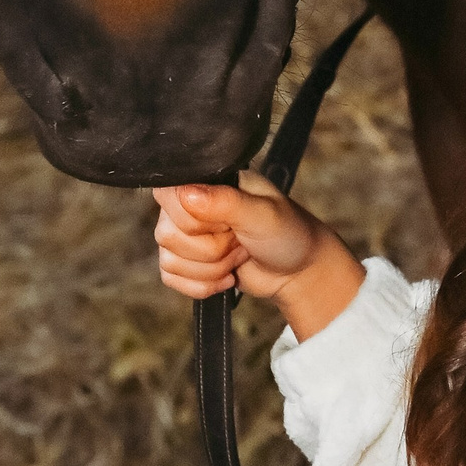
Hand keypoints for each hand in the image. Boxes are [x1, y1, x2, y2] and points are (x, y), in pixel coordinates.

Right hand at [151, 169, 365, 335]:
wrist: (297, 270)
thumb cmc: (286, 231)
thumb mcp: (263, 213)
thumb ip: (226, 202)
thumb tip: (186, 193)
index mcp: (205, 180)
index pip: (168, 196)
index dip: (198, 220)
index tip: (230, 223)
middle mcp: (188, 203)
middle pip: (168, 235)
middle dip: (212, 249)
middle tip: (240, 238)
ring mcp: (184, 234)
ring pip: (169, 260)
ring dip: (212, 268)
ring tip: (238, 254)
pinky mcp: (184, 262)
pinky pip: (170, 279)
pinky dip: (203, 285)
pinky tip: (227, 276)